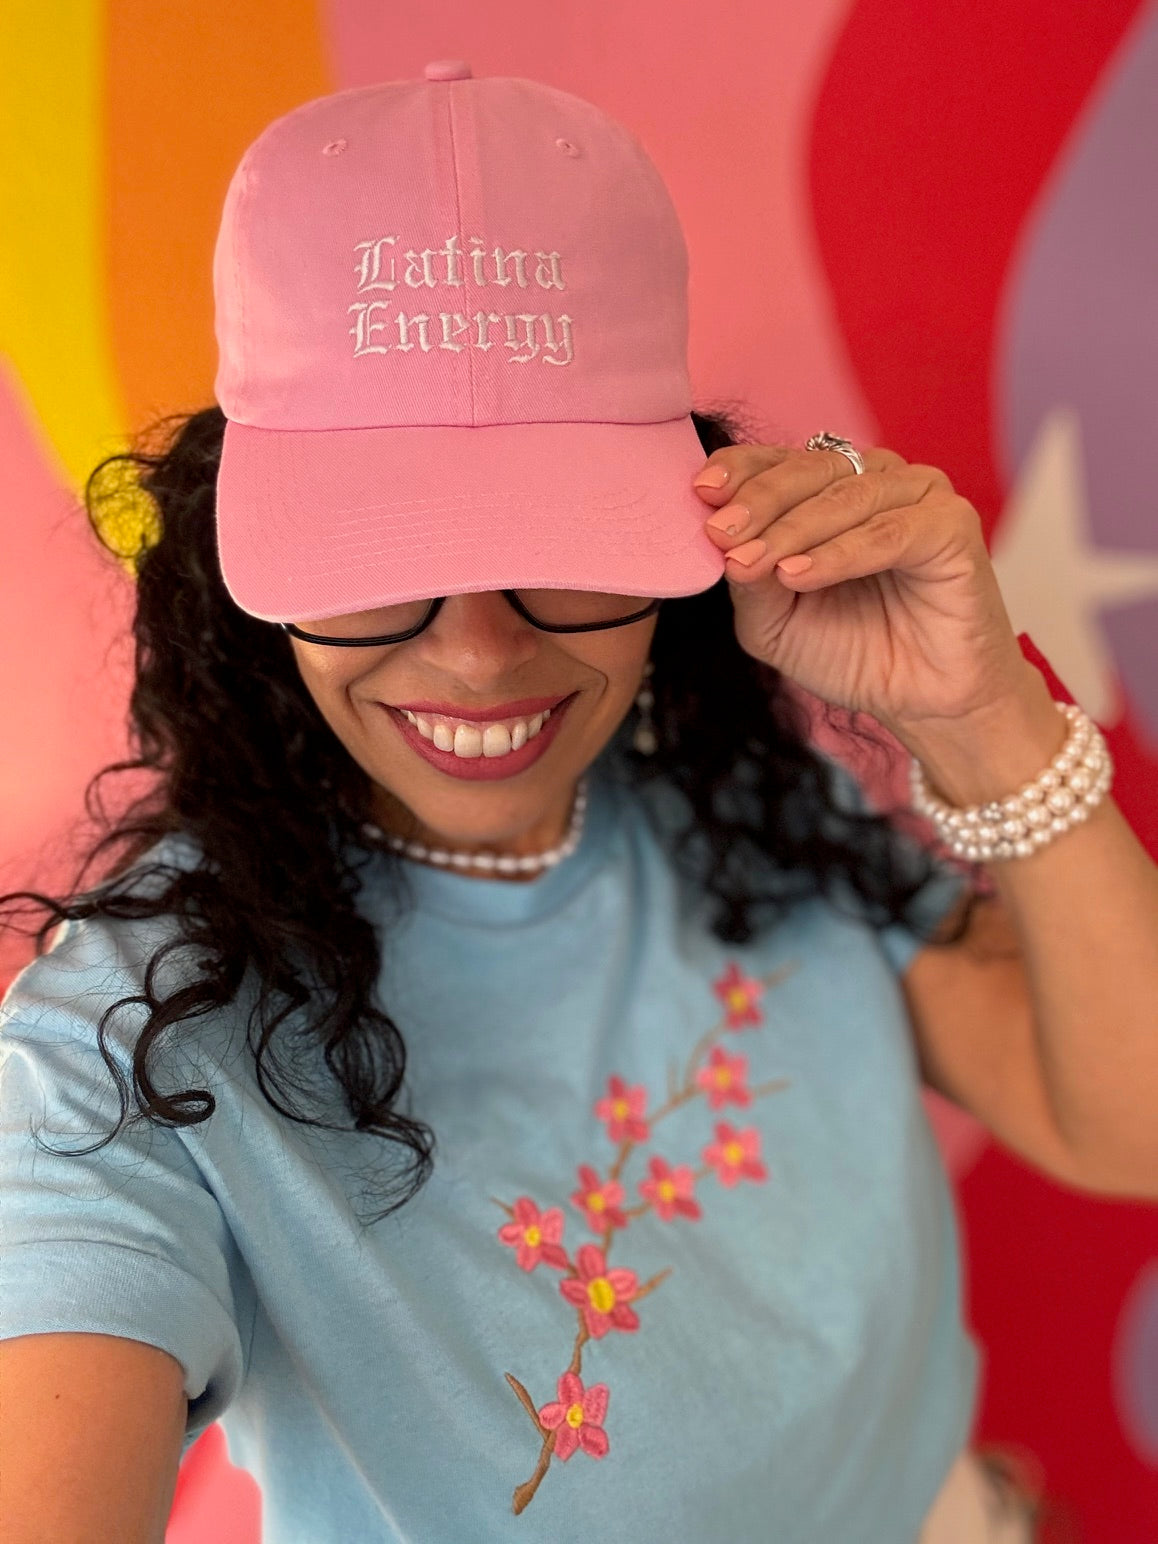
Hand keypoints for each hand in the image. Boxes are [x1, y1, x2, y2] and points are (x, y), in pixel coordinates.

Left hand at [692, 443, 1032, 734]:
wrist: (921, 703)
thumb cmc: (852, 653)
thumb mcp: (775, 622)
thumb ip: (748, 580)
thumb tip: (719, 539)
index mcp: (830, 490)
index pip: (778, 462)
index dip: (740, 472)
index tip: (700, 492)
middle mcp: (875, 480)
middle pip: (808, 471)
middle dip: (757, 503)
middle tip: (719, 534)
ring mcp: (918, 496)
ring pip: (844, 498)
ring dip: (791, 531)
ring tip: (753, 563)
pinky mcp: (952, 525)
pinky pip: (888, 532)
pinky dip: (840, 553)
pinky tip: (799, 575)